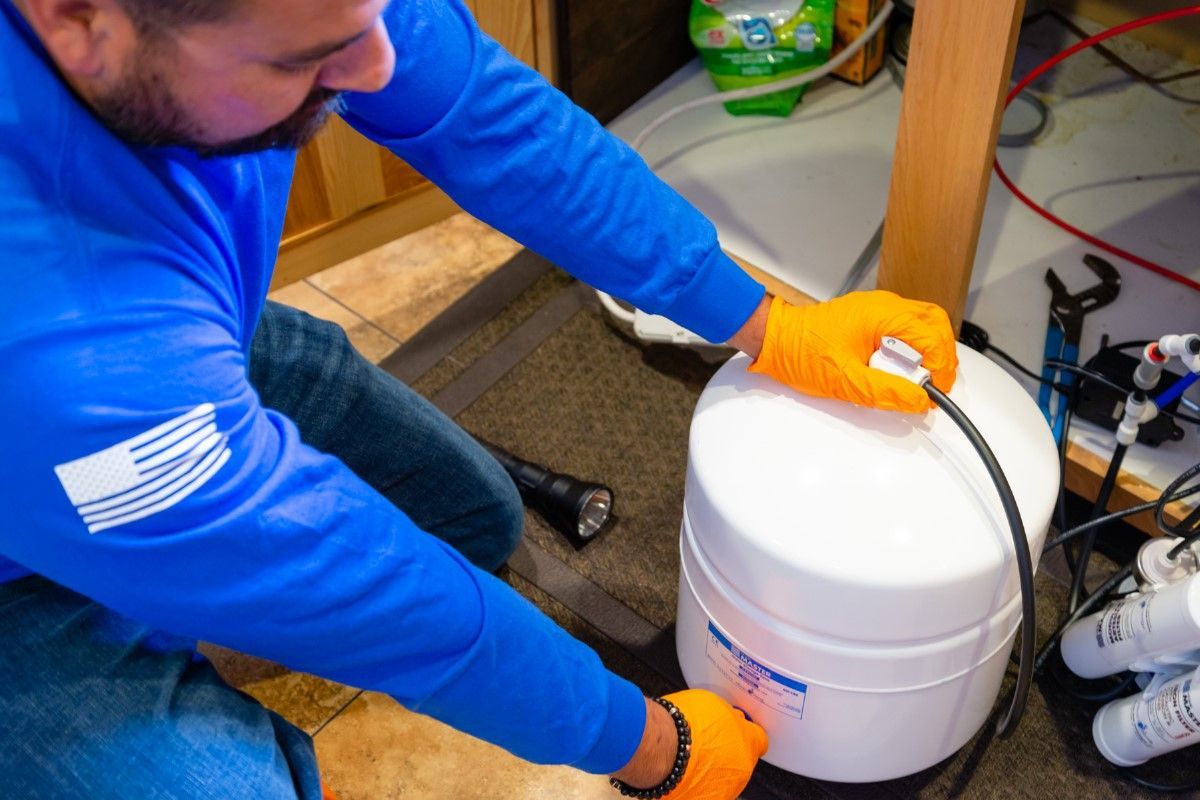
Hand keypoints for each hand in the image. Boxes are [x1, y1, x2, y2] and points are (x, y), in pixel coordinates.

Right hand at [665, 689, 766, 799]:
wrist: (663, 748)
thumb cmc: (684, 725)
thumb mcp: (713, 704)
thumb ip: (728, 717)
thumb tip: (730, 718)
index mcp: (747, 743)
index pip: (759, 740)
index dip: (746, 735)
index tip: (738, 733)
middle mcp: (741, 769)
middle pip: (741, 761)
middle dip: (728, 753)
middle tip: (707, 745)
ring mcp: (725, 789)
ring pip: (724, 779)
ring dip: (713, 771)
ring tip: (691, 759)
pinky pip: (706, 792)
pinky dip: (697, 785)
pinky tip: (683, 774)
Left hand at [748, 291, 957, 411]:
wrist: (776, 340)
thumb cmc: (802, 353)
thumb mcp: (846, 381)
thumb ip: (886, 391)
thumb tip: (918, 400)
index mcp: (882, 315)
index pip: (932, 336)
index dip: (941, 366)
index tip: (935, 390)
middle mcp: (884, 306)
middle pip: (935, 324)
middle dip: (940, 356)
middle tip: (931, 385)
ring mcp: (878, 309)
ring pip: (922, 325)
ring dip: (925, 353)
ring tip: (912, 379)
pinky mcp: (872, 318)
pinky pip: (904, 329)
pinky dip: (910, 349)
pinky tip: (896, 369)